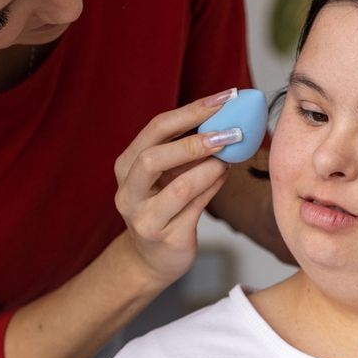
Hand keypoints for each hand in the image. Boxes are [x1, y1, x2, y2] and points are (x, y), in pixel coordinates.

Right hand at [112, 89, 242, 288]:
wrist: (153, 258)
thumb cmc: (163, 206)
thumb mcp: (165, 175)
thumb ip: (185, 150)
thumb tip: (227, 119)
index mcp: (126, 166)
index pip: (155, 129)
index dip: (191, 111)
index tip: (225, 98)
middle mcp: (128, 192)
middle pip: (153, 158)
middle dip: (194, 142)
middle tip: (230, 132)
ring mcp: (144, 218)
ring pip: (178, 188)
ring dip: (210, 168)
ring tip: (231, 156)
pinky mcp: (165, 238)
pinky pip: (195, 209)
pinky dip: (213, 188)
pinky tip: (225, 175)